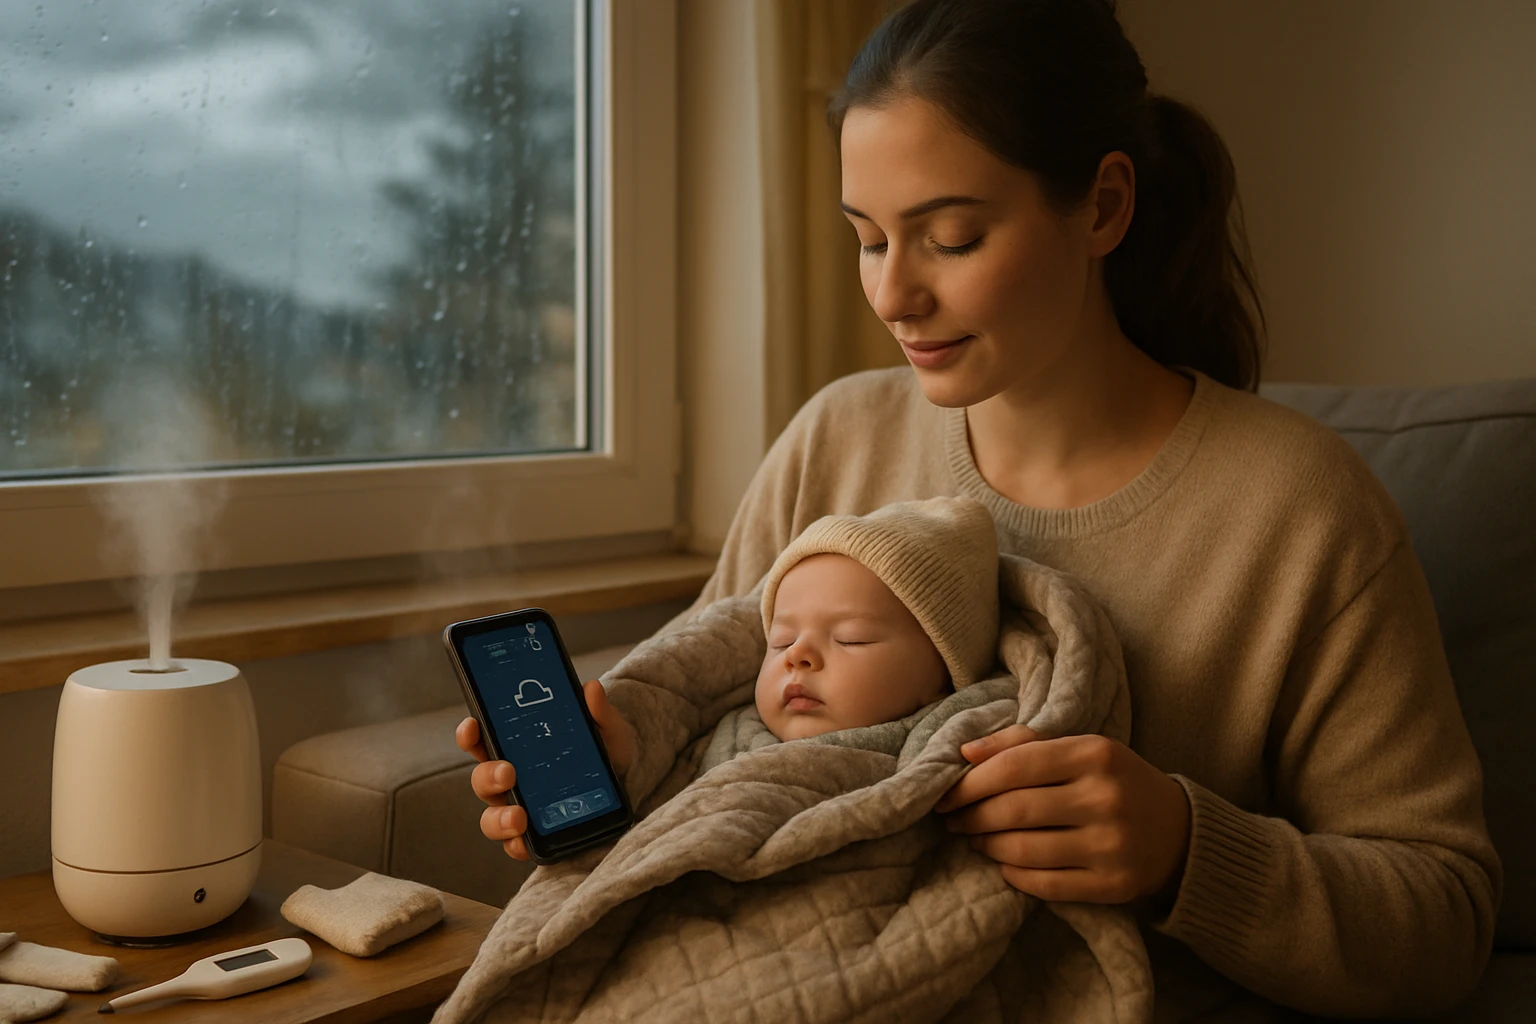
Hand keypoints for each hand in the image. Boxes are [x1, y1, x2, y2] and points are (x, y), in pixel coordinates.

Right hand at [454, 680, 638, 860]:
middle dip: (488, 775)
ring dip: (499, 817)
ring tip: (518, 816)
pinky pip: (515, 845)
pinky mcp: (535, 835)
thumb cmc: (607, 753)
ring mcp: (520, 808)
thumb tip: (591, 689)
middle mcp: (513, 779)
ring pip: (492, 816)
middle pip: (482, 778)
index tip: (472, 726)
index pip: (484, 739)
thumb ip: (599, 712)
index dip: (471, 733)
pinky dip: (516, 845)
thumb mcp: (607, 730)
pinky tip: (525, 842)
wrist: (629, 787)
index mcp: (519, 748)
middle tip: (507, 773)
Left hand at [935, 725, 1190, 905]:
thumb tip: (964, 752)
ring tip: (975, 839)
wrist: (1180, 832)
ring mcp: (1111, 845)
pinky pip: (1046, 885)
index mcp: (1095, 754)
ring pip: (1025, 850)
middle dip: (971, 816)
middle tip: (952, 820)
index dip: (970, 783)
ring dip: (987, 846)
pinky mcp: (1113, 885)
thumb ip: (1022, 743)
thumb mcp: (1081, 749)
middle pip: (1014, 809)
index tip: (944, 794)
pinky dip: (1014, 875)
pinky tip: (1004, 864)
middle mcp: (1105, 798)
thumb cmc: (1115, 782)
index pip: (1015, 765)